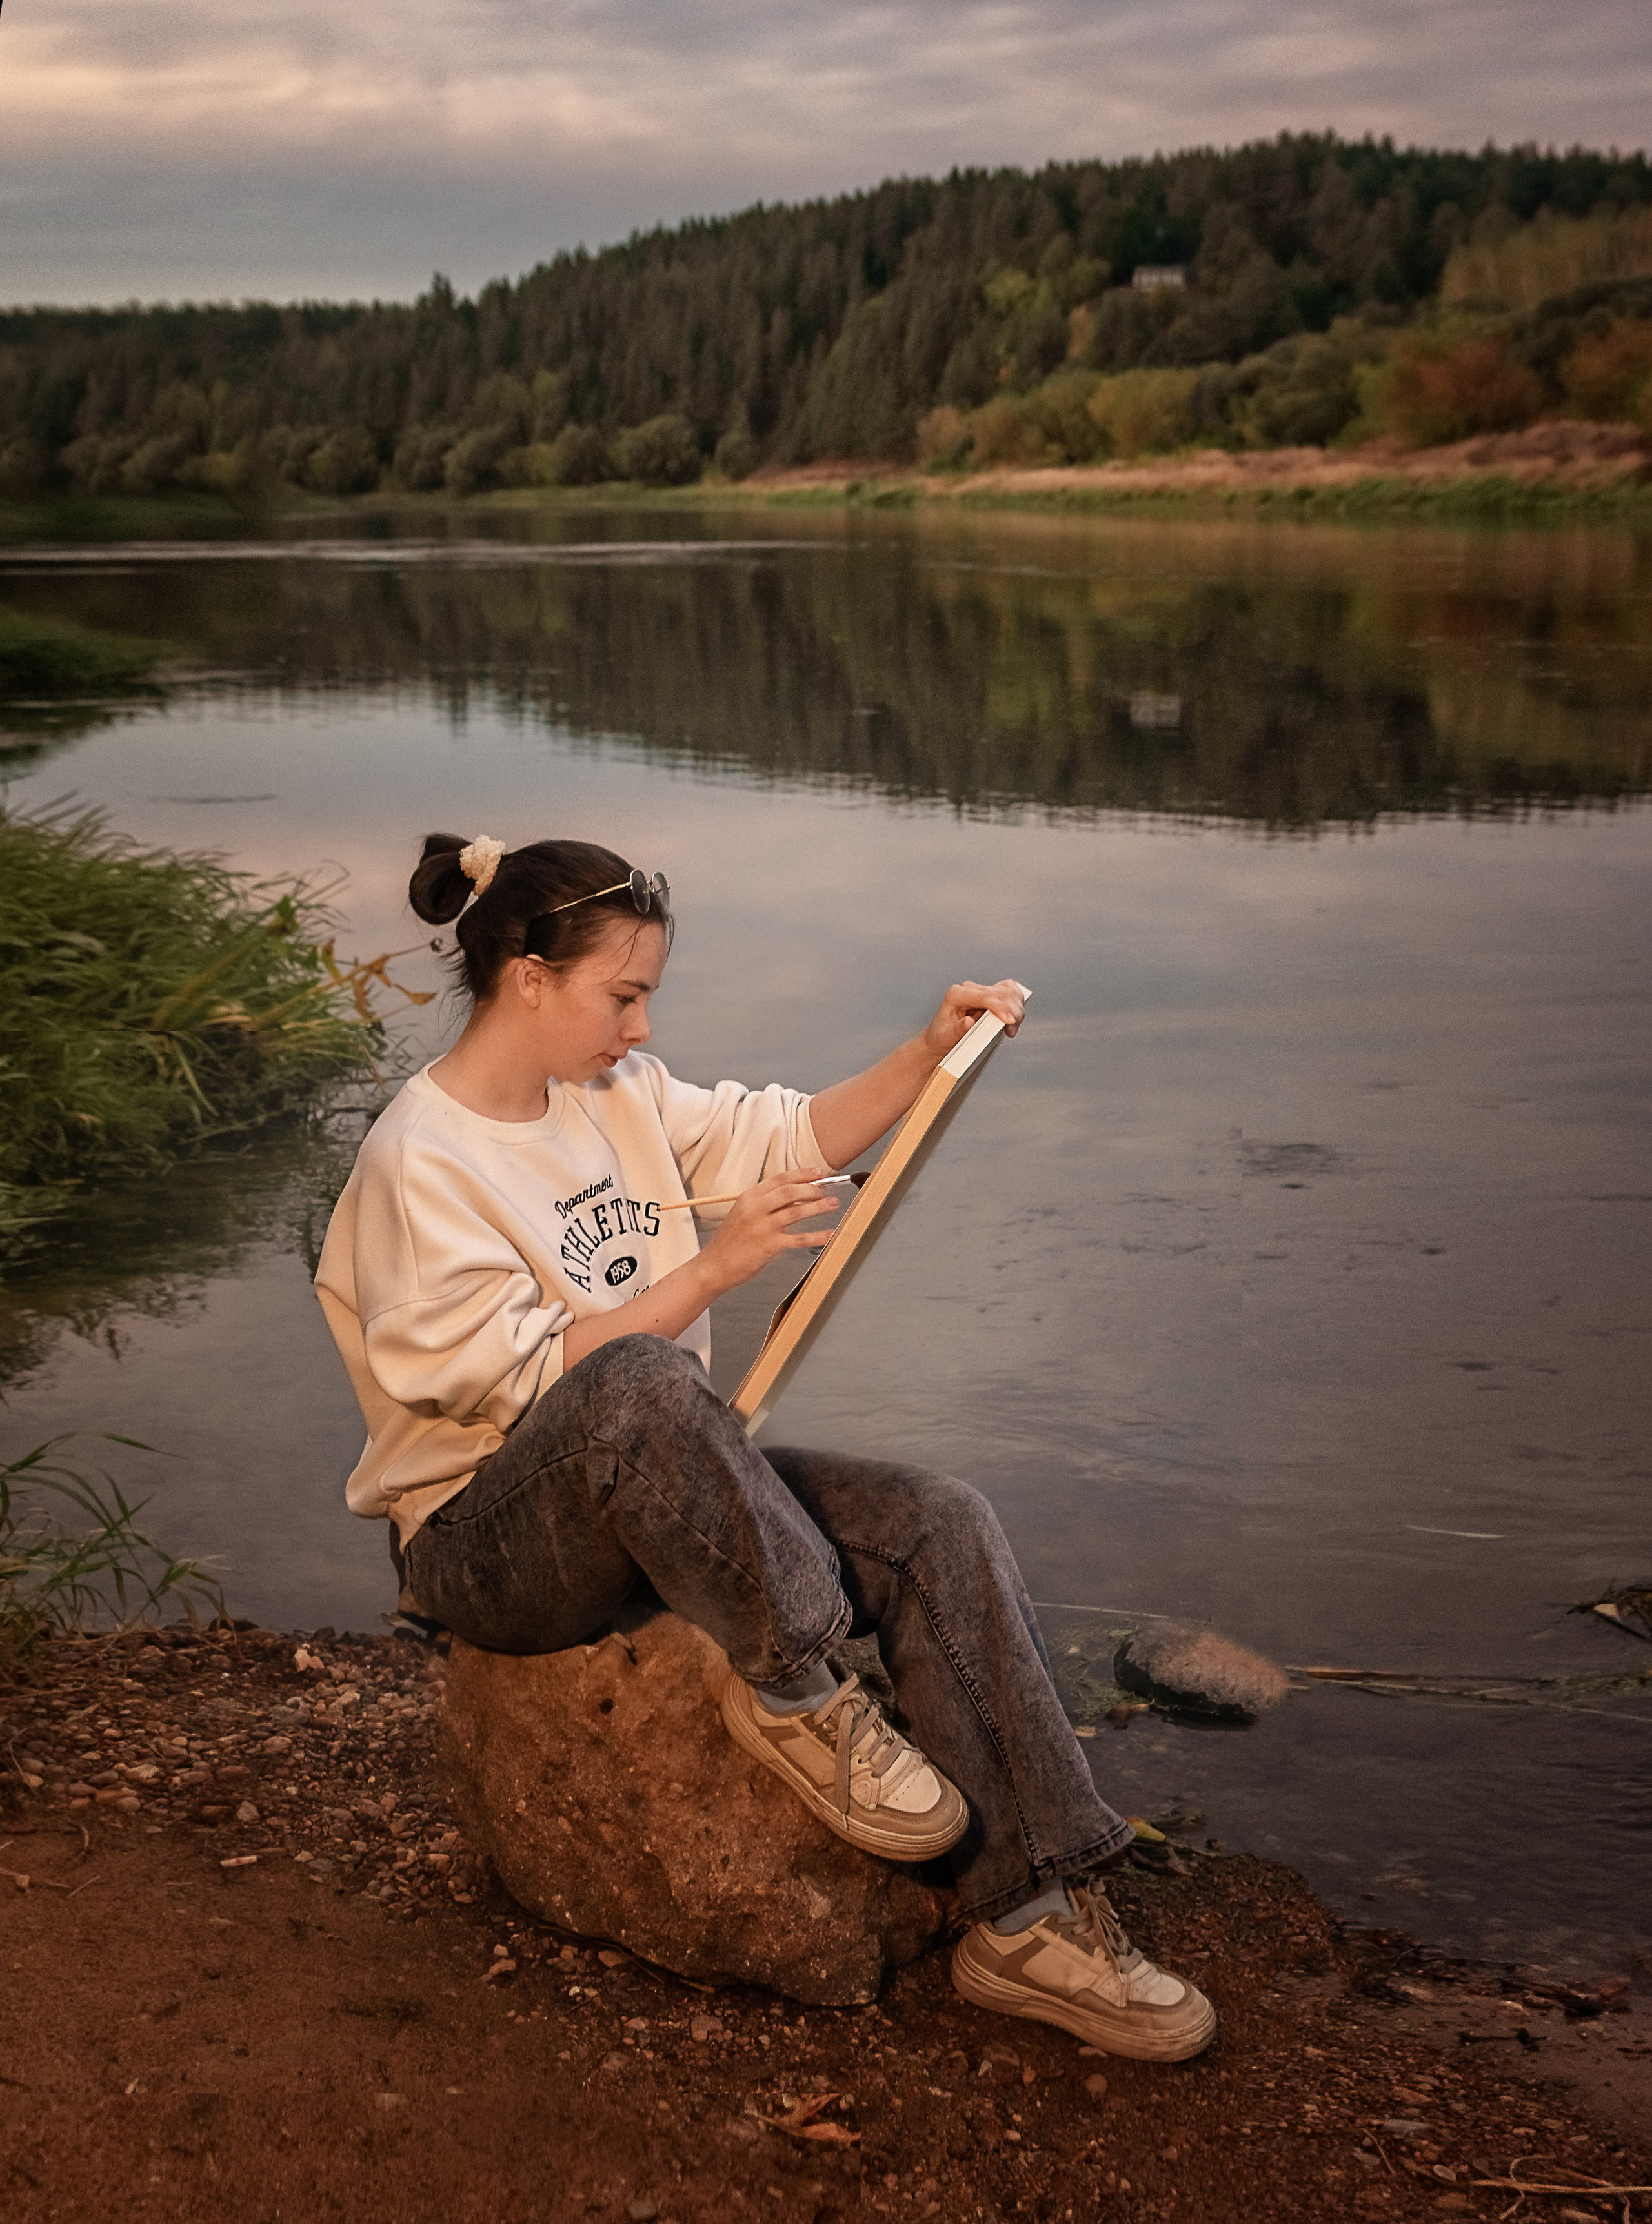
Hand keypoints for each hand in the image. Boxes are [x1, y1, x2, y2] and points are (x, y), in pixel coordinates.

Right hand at [699, 1168, 840, 1291]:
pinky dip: (816, 1236)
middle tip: (826, 1191)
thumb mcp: (744, 1213)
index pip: (779, 1179)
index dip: (802, 1174)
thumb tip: (795, 1195)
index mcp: (749, 1197)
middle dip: (812, 1188)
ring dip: (818, 1207)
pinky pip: (797, 1239)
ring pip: (796, 1211)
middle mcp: (755, 1208)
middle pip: (790, 1191)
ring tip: (832, 1204)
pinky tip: (829, 1234)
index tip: (818, 1173)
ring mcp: (762, 1227)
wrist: (715, 1265)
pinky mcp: (768, 1245)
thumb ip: (766, 1203)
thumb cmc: (731, 1241)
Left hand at [920, 979, 1028, 1061]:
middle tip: (1011, 1031)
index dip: (1001, 1007)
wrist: (941, 1038)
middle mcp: (969, 989)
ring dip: (1016, 1009)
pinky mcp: (990, 995)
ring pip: (1009, 991)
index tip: (1010, 1021)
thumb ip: (958, 1029)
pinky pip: (1010, 992)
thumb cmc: (942, 1037)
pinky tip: (1013, 1018)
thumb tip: (969, 1022)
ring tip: (1011, 1029)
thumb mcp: (946, 1037)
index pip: (985, 996)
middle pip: (1001, 992)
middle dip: (1012, 1011)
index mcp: (956, 994)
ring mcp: (981, 990)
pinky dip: (1016, 1003)